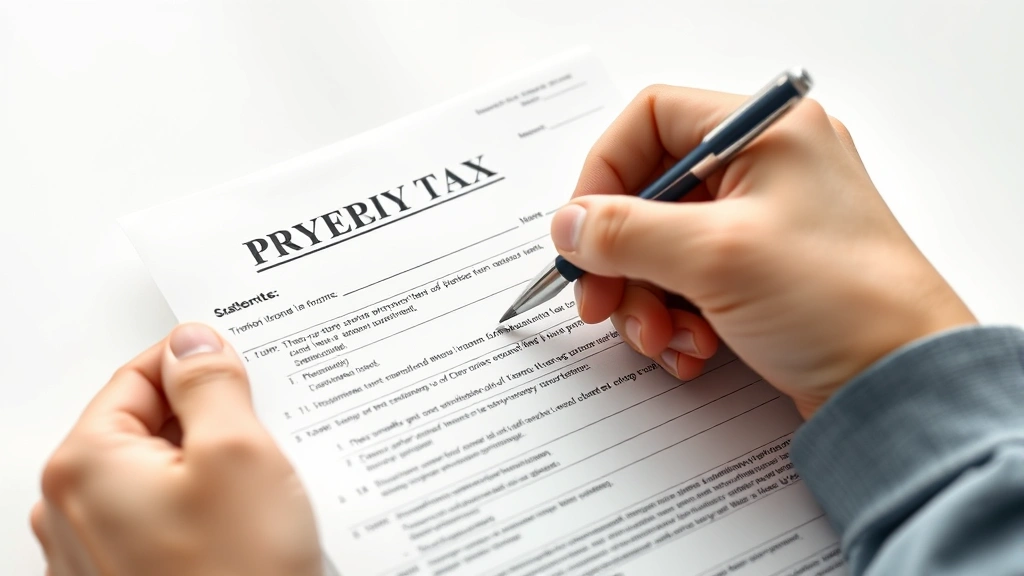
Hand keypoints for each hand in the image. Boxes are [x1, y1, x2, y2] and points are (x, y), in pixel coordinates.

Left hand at [31, 324, 321, 575]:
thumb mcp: (240, 455)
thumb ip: (211, 382)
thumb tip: (195, 342)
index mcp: (86, 464)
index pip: (140, 374)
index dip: (201, 363)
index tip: (246, 371)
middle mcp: (73, 509)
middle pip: (150, 426)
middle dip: (213, 423)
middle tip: (266, 441)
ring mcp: (95, 555)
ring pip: (163, 476)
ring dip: (215, 471)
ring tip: (263, 494)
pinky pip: (165, 521)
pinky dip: (206, 513)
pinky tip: (247, 531)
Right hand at [553, 85, 976, 417]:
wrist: (902, 385)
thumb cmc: (841, 302)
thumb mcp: (715, 256)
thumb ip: (626, 233)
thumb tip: (568, 225)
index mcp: (766, 133)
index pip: (652, 119)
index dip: (605, 173)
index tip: (583, 230)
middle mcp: (765, 168)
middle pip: (651, 193)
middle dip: (621, 257)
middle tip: (601, 302)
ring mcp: (764, 223)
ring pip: (664, 245)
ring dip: (646, 298)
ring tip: (662, 339)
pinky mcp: (763, 273)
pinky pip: (690, 281)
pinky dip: (677, 318)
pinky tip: (693, 350)